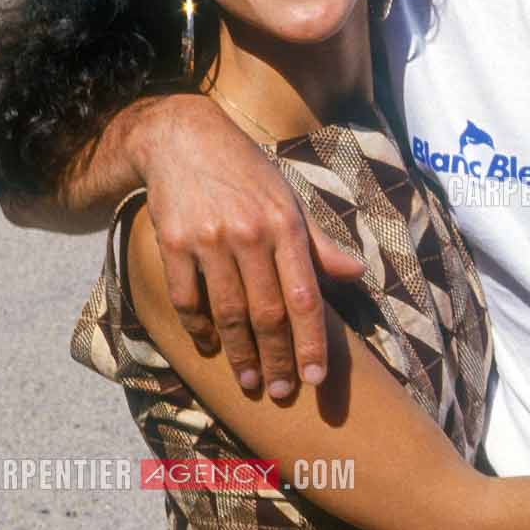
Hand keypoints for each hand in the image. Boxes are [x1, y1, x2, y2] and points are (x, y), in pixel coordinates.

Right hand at [133, 96, 364, 397]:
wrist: (183, 137)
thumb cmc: (247, 173)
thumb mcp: (290, 198)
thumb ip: (319, 243)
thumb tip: (356, 274)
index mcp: (286, 225)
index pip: (304, 297)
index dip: (311, 342)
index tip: (315, 378)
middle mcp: (249, 234)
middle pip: (267, 313)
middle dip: (277, 359)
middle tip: (281, 393)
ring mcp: (209, 240)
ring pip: (228, 313)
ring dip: (239, 354)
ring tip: (250, 382)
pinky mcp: (173, 243)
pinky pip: (187, 299)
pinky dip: (199, 329)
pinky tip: (209, 347)